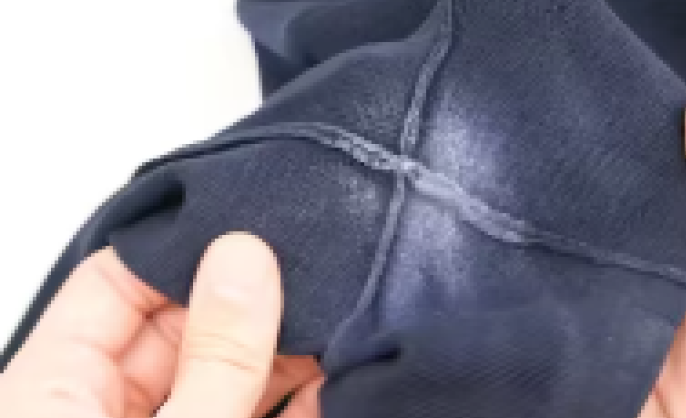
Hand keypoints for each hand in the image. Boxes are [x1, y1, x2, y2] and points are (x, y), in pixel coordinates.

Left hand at [0, 233, 322, 417]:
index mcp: (53, 397)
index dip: (177, 248)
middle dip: (246, 296)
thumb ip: (213, 359)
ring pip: (225, 372)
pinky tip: (336, 372)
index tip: (244, 223)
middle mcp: (105, 412)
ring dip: (283, 346)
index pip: (111, 285)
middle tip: (307, 263)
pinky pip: (259, 416)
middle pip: (179, 326)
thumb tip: (244, 260)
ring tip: (335, 308)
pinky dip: (298, 398)